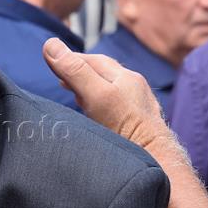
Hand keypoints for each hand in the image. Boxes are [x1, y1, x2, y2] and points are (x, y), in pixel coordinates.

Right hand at [43, 38, 171, 149]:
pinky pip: (117, 109)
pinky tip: (97, 118)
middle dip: (81, 73)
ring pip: (110, 92)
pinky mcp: (139, 127)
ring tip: (76, 96)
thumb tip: (51, 45)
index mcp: (126, 77)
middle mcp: (135, 90)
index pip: (92, 60)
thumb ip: (74, 71)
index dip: (70, 59)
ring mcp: (139, 108)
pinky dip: (102, 107)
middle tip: (61, 78)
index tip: (52, 61)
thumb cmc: (128, 129)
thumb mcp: (95, 95)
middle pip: (103, 74)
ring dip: (92, 90)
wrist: (156, 162)